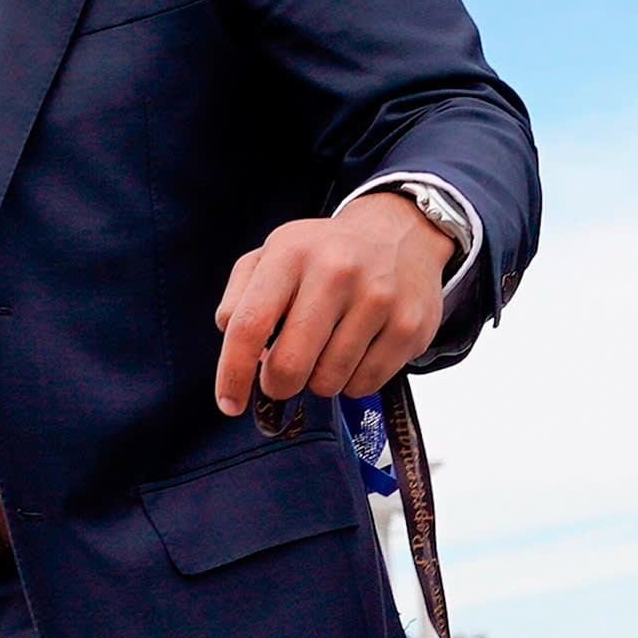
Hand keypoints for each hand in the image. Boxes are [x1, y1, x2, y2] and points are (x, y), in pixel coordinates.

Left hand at [213, 193, 454, 414]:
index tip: (229, 403)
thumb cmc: (325, 254)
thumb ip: (240, 296)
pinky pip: (365, 384)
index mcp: (292, 253)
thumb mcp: (275, 253)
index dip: (232, 373)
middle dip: (278, 385)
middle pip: (289, 365)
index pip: (249, 324)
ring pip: (328, 382)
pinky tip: (357, 351)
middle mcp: (336, 271)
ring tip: (328, 349)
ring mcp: (377, 298)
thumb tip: (232, 340)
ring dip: (319, 380)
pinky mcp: (408, 325)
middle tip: (283, 376)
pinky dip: (353, 381)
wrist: (399, 234)